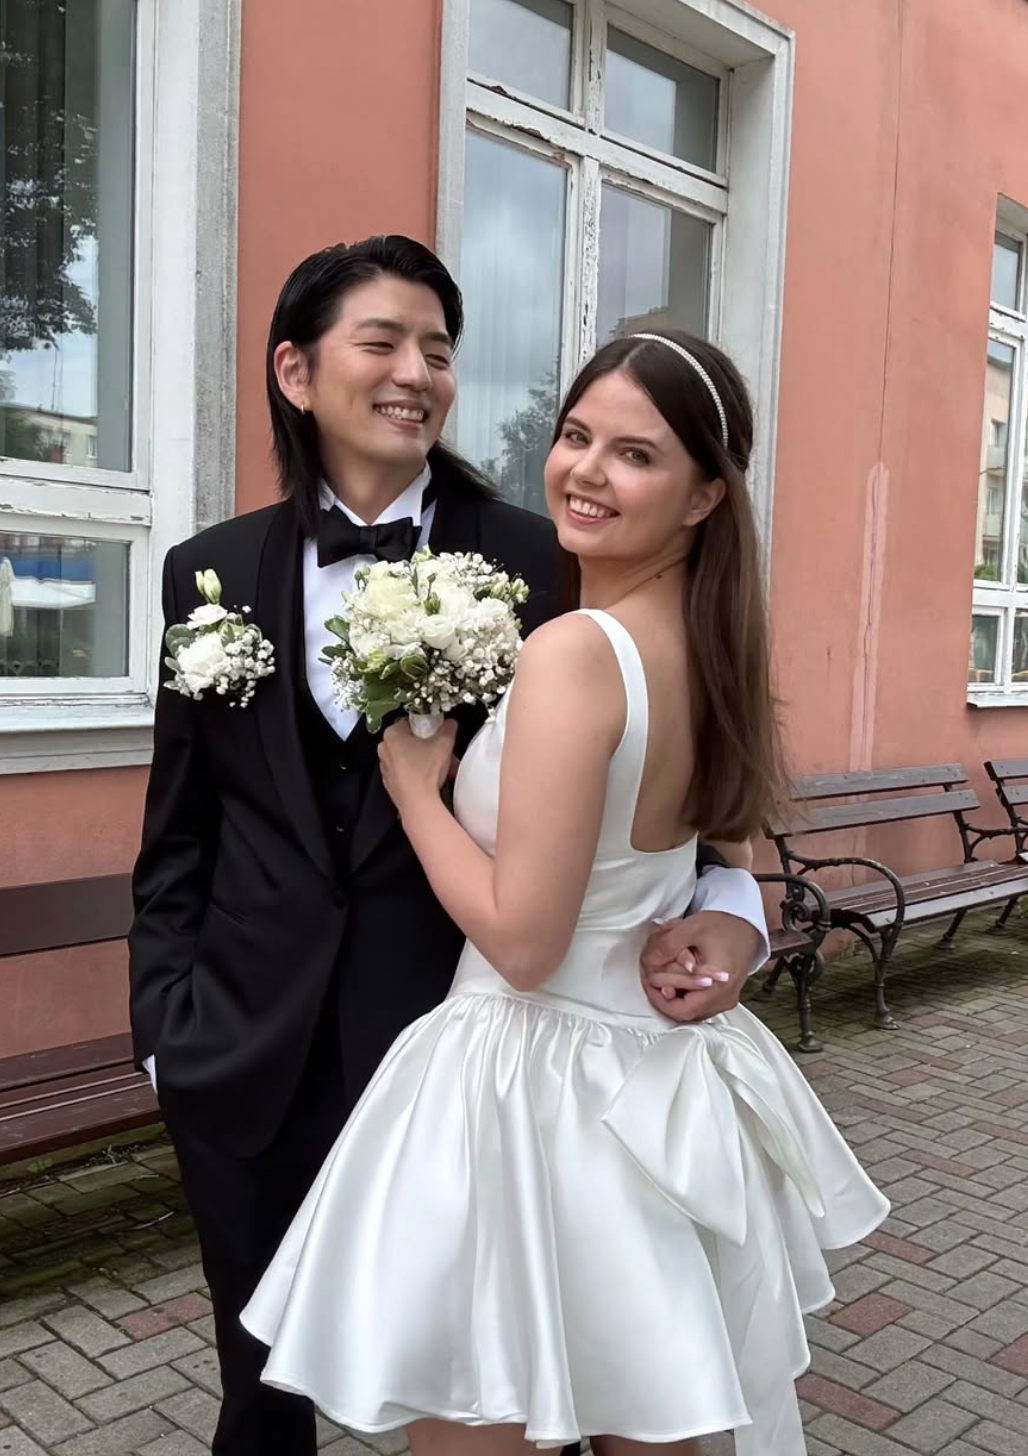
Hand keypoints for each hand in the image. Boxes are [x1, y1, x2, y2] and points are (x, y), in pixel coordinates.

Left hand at [378, 718, 457, 817]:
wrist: (418, 803)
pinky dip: (417, 773)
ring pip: (408, 757)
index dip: (426, 726)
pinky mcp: (390, 783)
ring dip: (424, 760)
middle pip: (409, 741)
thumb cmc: (426, 771)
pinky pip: (405, 773)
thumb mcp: (444, 743)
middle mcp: (384, 749)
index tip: (436, 734)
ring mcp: (385, 768)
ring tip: (441, 767)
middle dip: (427, 746)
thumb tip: (450, 724)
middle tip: (442, 751)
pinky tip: (431, 779)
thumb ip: (448, 728)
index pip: (409, 722)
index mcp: (392, 734)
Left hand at [640, 911, 761, 1023]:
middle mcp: (725, 998)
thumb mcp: (691, 929)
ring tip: (661, 980)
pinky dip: (685, 996)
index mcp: (719, 985)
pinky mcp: (725, 996)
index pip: (684, 1009)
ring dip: (674, 998)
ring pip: (693, 1011)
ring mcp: (726, 999)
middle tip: (650, 980)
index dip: (660, 1001)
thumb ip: (667, 946)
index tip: (648, 982)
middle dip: (664, 998)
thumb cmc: (723, 926)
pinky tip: (676, 981)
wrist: (746, 926)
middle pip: (687, 1012)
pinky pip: (701, 1005)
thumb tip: (649, 962)